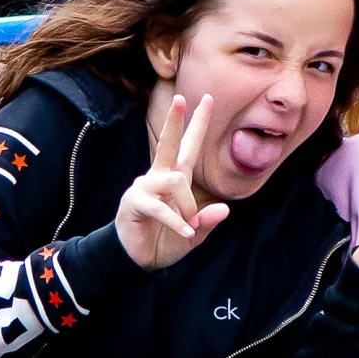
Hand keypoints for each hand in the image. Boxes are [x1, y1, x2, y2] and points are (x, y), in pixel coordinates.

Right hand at [115, 94, 233, 270]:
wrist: (138, 260)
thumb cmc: (165, 241)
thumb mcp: (194, 233)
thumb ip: (207, 222)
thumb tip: (224, 210)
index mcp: (175, 179)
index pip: (189, 146)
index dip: (198, 123)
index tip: (208, 98)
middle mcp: (159, 177)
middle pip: (169, 144)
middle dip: (175, 121)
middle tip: (181, 97)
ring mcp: (144, 187)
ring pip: (175, 180)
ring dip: (188, 205)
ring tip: (190, 226)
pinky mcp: (134, 202)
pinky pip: (160, 206)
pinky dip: (176, 221)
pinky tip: (186, 232)